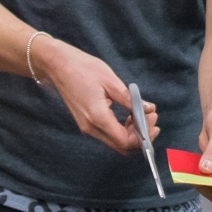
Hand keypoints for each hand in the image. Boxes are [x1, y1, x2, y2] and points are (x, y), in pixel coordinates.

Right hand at [38, 39, 153, 154]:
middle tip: (152, 117)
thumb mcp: (111, 81)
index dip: (143, 136)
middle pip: (121, 146)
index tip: (153, 120)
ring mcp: (87, 127)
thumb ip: (130, 99)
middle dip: (140, 137)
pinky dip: (122, 129)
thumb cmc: (83, 68)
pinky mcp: (86, 122)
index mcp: (98, 118)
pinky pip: (108, 134)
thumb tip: (148, 109)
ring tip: (143, 114)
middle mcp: (91, 127)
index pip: (125, 141)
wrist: (57, 65)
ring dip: (132, 133)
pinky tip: (129, 115)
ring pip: (115, 141)